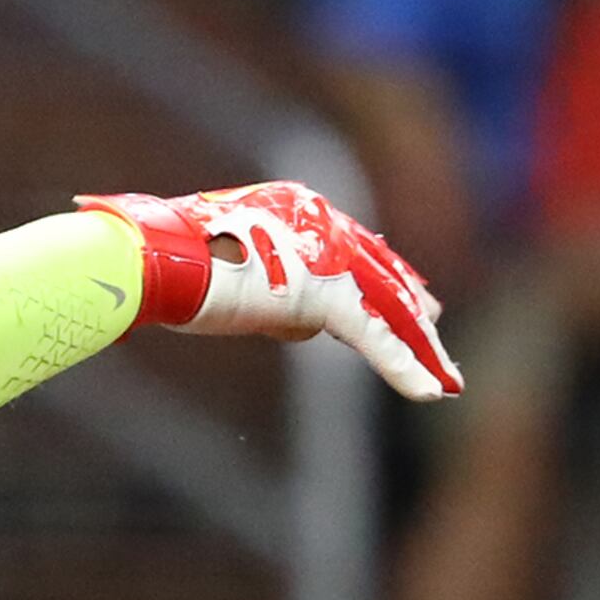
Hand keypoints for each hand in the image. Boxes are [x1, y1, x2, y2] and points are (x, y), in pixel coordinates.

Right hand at [80, 181, 460, 399]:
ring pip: (390, 310)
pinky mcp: (325, 296)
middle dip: (413, 307)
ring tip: (447, 380)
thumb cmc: (156, 257)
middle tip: (437, 325)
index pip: (354, 245)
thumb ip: (251, 276)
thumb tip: (252, 307)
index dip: (384, 272)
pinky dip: (404, 367)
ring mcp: (328, 260)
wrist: (152, 260)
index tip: (407, 293)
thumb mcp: (214, 261)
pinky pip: (375, 337)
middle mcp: (324, 224)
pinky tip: (430, 391)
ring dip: (422, 349)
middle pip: (382, 275)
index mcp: (298, 207)